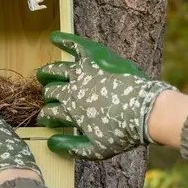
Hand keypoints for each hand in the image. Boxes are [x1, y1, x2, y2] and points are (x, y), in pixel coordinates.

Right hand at [35, 32, 174, 159]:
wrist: (145, 111)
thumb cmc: (122, 133)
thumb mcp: (95, 149)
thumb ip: (71, 147)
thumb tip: (51, 144)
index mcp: (72, 111)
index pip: (51, 112)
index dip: (47, 117)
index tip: (47, 119)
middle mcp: (73, 90)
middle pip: (53, 91)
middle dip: (48, 94)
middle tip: (47, 94)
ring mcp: (84, 72)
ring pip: (59, 70)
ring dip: (49, 72)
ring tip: (43, 74)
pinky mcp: (96, 59)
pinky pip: (77, 46)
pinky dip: (65, 41)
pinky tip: (54, 37)